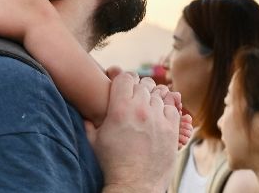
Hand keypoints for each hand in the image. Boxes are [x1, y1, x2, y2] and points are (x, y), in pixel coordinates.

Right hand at [87, 72, 178, 192]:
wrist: (134, 186)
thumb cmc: (112, 165)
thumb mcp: (94, 141)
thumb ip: (89, 122)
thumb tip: (86, 113)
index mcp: (120, 109)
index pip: (126, 77)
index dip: (123, 80)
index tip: (123, 87)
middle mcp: (141, 109)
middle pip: (143, 83)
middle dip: (137, 88)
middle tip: (134, 98)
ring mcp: (158, 118)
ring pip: (158, 94)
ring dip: (152, 98)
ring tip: (146, 108)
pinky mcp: (171, 129)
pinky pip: (172, 107)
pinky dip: (166, 108)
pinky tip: (159, 116)